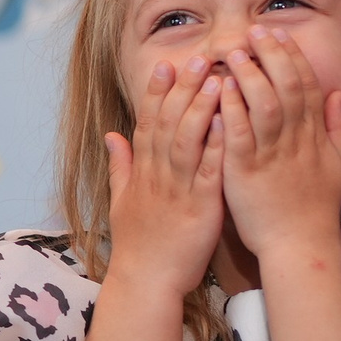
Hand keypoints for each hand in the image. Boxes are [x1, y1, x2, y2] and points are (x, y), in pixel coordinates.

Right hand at [103, 58, 227, 297]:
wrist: (146, 282)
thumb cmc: (139, 245)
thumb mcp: (121, 202)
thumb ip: (120, 166)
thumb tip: (111, 136)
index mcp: (142, 173)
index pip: (147, 124)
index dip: (157, 93)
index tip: (167, 65)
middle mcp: (157, 176)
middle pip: (167, 123)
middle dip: (182, 89)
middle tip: (198, 58)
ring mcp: (177, 190)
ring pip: (186, 139)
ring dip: (200, 107)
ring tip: (215, 78)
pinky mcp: (199, 207)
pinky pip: (208, 170)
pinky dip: (217, 145)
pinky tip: (229, 121)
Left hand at [215, 28, 340, 264]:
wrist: (300, 245)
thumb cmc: (314, 207)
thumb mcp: (336, 164)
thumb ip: (339, 128)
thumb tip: (340, 95)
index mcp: (315, 136)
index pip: (306, 86)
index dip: (292, 57)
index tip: (278, 34)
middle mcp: (297, 140)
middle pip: (288, 86)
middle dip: (272, 55)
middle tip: (254, 31)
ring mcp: (272, 155)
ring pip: (265, 104)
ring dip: (250, 75)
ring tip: (235, 52)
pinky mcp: (248, 172)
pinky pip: (240, 134)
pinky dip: (232, 109)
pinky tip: (221, 89)